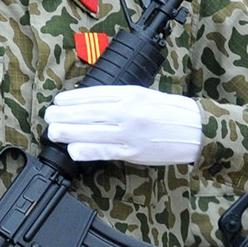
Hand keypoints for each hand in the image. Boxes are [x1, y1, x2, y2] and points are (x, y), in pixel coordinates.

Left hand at [44, 87, 201, 165]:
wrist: (198, 129)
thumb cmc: (171, 111)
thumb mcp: (144, 95)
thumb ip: (119, 98)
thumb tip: (90, 102)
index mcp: (130, 94)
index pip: (94, 95)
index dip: (73, 99)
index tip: (58, 101)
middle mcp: (128, 111)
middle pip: (89, 112)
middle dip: (65, 115)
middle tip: (49, 116)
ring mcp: (130, 132)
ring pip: (93, 131)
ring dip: (69, 132)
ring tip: (53, 131)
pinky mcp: (134, 151)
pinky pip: (106, 151)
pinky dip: (88, 150)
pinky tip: (73, 149)